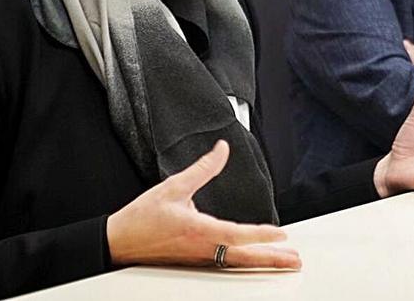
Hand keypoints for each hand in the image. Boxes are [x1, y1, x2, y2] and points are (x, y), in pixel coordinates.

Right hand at [106, 140, 300, 269]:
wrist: (117, 242)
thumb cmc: (141, 218)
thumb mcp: (173, 186)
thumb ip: (202, 169)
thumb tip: (221, 149)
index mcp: (198, 230)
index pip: (235, 234)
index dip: (260, 235)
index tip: (280, 234)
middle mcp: (202, 249)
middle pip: (243, 257)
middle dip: (271, 260)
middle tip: (295, 260)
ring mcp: (199, 259)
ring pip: (236, 263)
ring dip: (262, 263)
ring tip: (284, 263)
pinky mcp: (195, 262)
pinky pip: (226, 264)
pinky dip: (245, 263)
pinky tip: (255, 261)